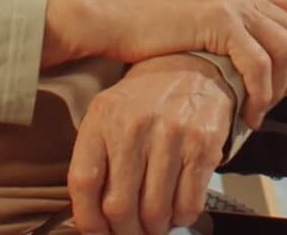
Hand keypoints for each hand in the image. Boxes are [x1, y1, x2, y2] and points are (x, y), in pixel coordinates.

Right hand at [44, 0, 286, 127]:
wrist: (107, 17)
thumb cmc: (136, 27)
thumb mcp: (186, 19)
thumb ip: (213, 28)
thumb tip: (234, 57)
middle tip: (279, 99)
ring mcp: (230, 3)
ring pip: (285, 47)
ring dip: (280, 86)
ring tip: (262, 110)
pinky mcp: (219, 22)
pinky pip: (259, 63)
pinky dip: (261, 93)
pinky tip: (247, 113)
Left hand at [68, 54, 233, 234]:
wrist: (193, 68)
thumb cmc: (146, 100)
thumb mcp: (109, 114)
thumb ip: (96, 158)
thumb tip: (91, 216)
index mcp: (103, 118)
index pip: (84, 182)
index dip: (87, 219)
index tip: (96, 232)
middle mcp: (134, 126)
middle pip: (119, 205)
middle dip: (125, 232)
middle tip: (130, 233)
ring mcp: (171, 135)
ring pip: (155, 210)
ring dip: (154, 228)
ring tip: (155, 225)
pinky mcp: (202, 145)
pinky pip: (189, 202)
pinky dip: (182, 217)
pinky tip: (178, 211)